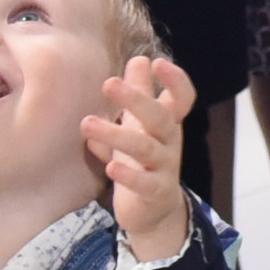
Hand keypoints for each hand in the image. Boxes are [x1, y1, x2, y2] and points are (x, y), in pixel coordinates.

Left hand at [85, 54, 198, 261]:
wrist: (153, 211)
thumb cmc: (143, 160)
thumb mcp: (141, 125)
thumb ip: (140, 94)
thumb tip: (139, 59)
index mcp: (167, 123)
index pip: (182, 98)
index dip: (176, 80)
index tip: (158, 62)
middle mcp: (169, 142)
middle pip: (160, 117)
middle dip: (136, 99)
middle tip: (108, 83)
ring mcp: (165, 168)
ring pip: (145, 148)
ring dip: (117, 134)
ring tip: (87, 124)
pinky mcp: (155, 193)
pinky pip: (145, 183)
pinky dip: (129, 175)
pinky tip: (111, 166)